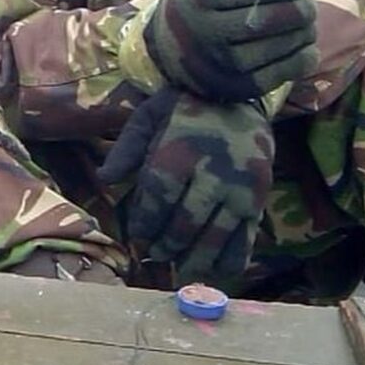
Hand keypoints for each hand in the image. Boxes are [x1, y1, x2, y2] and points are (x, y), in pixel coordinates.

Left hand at [98, 89, 273, 278]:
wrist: (236, 92)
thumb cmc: (184, 106)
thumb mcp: (148, 115)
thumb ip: (127, 148)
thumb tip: (104, 179)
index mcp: (179, 152)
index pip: (158, 200)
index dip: (145, 224)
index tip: (138, 238)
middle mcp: (212, 174)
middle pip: (185, 224)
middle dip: (168, 245)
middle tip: (156, 255)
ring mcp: (239, 189)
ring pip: (215, 237)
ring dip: (195, 259)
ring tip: (181, 270)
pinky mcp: (260, 198)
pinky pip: (246, 238)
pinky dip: (231, 259)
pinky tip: (217, 271)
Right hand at [145, 0, 318, 101]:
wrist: (164, 53)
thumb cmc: (196, 9)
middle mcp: (207, 32)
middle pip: (266, 19)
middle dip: (298, 9)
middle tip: (307, 4)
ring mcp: (222, 64)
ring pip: (278, 46)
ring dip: (303, 33)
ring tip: (306, 25)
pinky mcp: (237, 88)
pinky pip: (281, 73)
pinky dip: (302, 59)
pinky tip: (306, 48)